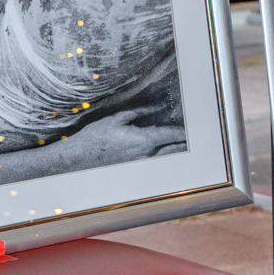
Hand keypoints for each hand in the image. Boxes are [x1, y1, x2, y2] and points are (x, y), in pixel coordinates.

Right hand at [57, 113, 187, 165]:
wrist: (79, 158)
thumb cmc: (95, 137)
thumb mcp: (116, 119)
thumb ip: (138, 113)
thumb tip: (154, 107)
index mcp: (143, 140)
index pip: (171, 135)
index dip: (184, 131)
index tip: (193, 125)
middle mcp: (146, 154)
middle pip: (175, 149)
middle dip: (185, 143)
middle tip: (194, 135)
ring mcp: (142, 163)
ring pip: (167, 157)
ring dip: (176, 149)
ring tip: (185, 142)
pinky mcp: (136, 167)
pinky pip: (155, 161)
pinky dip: (163, 154)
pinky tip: (165, 149)